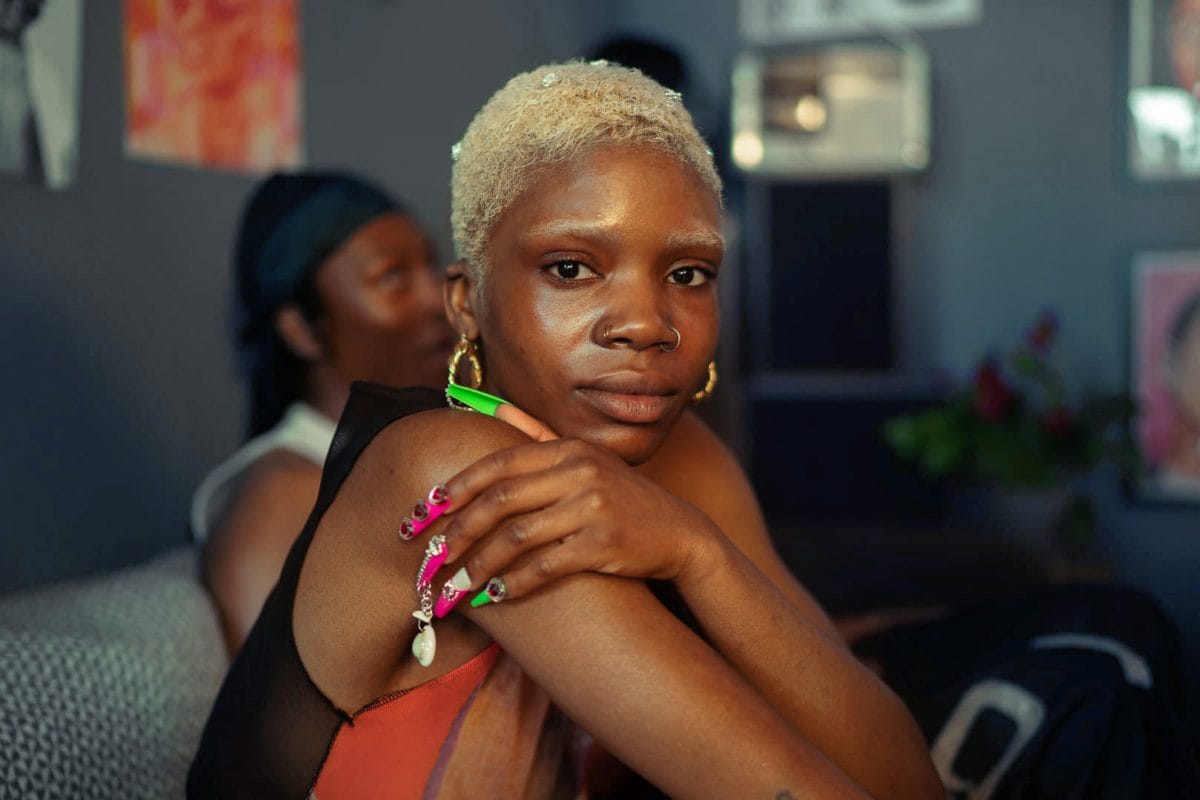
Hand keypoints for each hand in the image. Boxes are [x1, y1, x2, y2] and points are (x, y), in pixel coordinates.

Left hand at [433, 434, 720, 611]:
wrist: (679, 532)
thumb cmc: (621, 498)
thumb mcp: (584, 458)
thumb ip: (535, 433)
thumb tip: (488, 404)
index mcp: (566, 449)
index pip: (497, 464)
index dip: (455, 489)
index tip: (423, 513)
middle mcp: (578, 471)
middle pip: (499, 500)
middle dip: (455, 531)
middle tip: (427, 559)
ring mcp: (593, 507)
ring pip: (516, 536)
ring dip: (476, 567)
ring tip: (452, 590)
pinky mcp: (604, 543)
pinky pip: (545, 565)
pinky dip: (515, 582)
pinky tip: (494, 596)